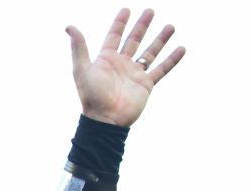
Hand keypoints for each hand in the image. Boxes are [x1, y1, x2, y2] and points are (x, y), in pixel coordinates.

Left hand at [67, 8, 185, 126]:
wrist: (106, 119)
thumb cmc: (92, 96)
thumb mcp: (82, 68)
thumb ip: (78, 47)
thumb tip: (69, 26)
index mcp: (106, 60)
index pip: (114, 36)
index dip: (120, 23)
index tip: (127, 9)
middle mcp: (121, 65)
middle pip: (133, 40)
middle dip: (142, 26)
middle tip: (150, 11)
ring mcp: (134, 74)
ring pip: (150, 52)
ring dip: (160, 39)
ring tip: (170, 26)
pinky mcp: (146, 85)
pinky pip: (162, 69)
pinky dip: (172, 59)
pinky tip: (181, 48)